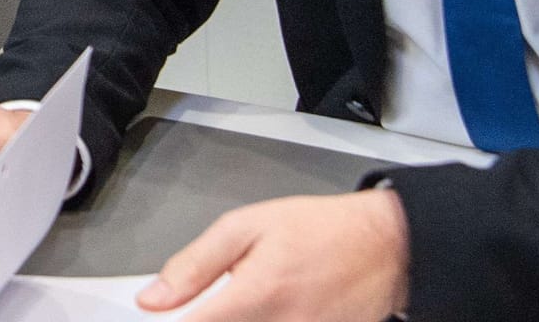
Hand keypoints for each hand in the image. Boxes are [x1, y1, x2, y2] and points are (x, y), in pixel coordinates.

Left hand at [137, 190, 410, 320]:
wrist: (386, 247)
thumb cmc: (321, 230)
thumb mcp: (246, 227)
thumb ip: (194, 265)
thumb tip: (152, 297)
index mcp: (256, 294)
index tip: (161, 316)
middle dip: (207, 320)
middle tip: (221, 299)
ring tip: (250, 300)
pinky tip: (266, 311)